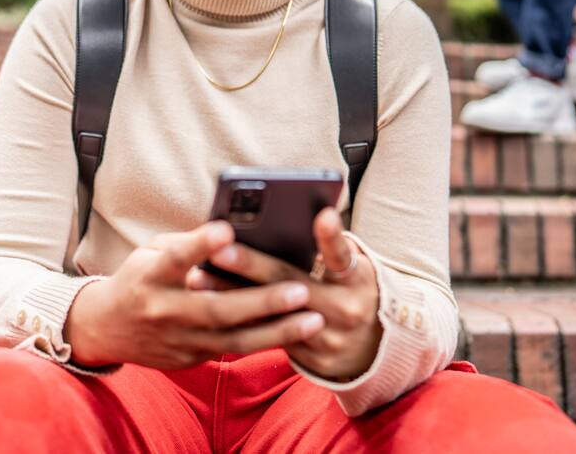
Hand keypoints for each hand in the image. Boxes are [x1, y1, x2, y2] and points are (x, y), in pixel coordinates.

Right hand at [66, 220, 324, 369]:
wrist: (105, 329)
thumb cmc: (139, 278)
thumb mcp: (151, 252)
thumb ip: (188, 245)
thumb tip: (234, 231)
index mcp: (149, 276)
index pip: (176, 258)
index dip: (199, 244)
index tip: (226, 228)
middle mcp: (163, 311)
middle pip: (216, 308)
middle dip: (261, 301)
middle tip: (301, 289)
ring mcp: (178, 340)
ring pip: (234, 339)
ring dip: (278, 330)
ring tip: (314, 320)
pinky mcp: (190, 358)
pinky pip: (233, 350)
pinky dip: (266, 341)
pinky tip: (297, 334)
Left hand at [187, 208, 381, 380]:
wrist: (375, 347)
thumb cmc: (354, 289)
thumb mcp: (354, 267)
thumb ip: (331, 247)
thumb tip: (295, 218)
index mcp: (357, 281)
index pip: (343, 256)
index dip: (332, 237)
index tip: (322, 214)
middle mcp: (345, 311)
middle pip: (293, 284)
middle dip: (253, 266)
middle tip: (219, 249)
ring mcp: (326, 339)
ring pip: (272, 316)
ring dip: (232, 296)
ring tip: (199, 277)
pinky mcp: (310, 361)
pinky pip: (268, 338)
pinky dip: (238, 319)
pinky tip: (208, 304)